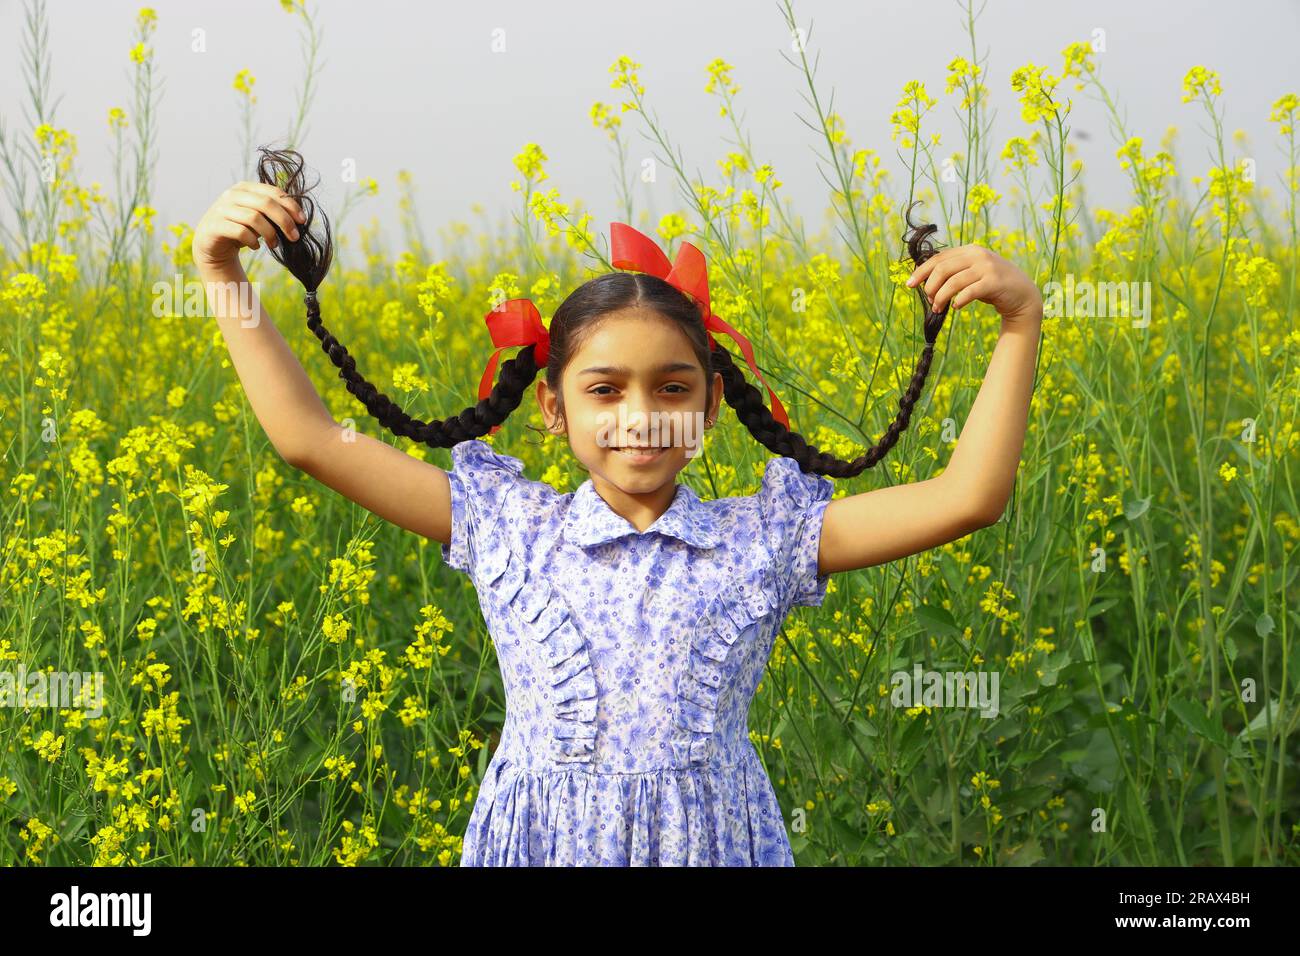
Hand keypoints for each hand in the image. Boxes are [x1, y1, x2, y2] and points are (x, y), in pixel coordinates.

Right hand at [193, 181, 307, 271]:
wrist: (212, 243)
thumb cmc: (241, 228)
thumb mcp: (258, 217)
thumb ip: (273, 212)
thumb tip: (299, 218)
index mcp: (245, 188)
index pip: (273, 192)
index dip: (290, 206)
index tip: (302, 221)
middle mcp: (232, 195)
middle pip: (265, 204)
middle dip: (284, 221)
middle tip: (294, 237)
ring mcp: (222, 209)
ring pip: (254, 218)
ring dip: (270, 234)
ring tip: (274, 245)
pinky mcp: (215, 225)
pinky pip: (241, 232)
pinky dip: (253, 241)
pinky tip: (256, 246)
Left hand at [905, 244, 1041, 319]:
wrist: (1022, 294)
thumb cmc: (991, 286)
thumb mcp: (971, 274)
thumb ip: (953, 273)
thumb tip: (924, 283)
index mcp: (969, 250)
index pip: (939, 258)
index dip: (921, 271)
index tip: (909, 285)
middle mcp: (977, 255)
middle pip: (942, 269)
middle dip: (930, 287)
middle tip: (929, 301)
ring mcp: (987, 267)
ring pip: (953, 282)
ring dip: (941, 297)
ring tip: (938, 308)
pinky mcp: (994, 282)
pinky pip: (969, 292)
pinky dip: (958, 301)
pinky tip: (956, 307)